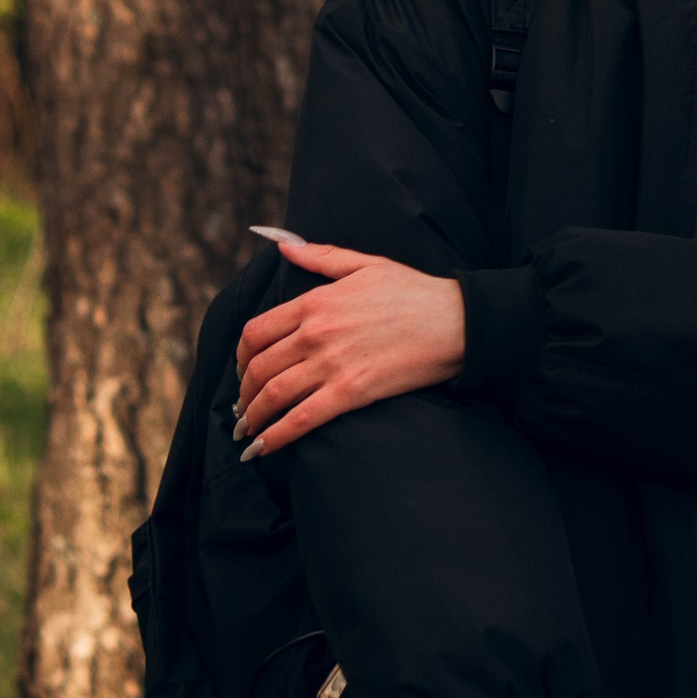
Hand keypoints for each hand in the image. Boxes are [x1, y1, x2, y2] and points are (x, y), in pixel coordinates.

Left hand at [233, 235, 464, 457]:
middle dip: (244, 393)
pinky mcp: (350, 392)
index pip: (256, 332)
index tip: (243, 370)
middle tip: (244, 406)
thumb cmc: (414, 290)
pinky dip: (275, 437)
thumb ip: (320, 257)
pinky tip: (262, 450)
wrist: (455, 320)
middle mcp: (314, 333)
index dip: (241, 356)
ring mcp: (331, 364)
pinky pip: (301, 420)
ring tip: (247, 431)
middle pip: (258, 368)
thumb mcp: (365, 264)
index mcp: (315, 302)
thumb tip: (284, 247)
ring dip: (253, 418)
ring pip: (272, 396)